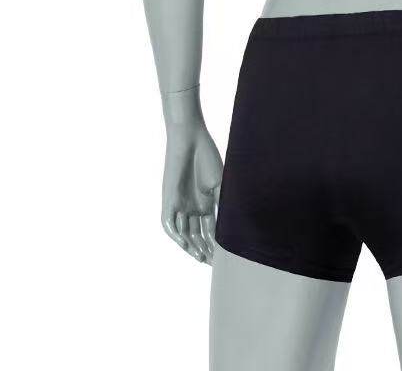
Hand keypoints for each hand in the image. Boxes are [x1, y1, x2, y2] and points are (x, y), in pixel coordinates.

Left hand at [161, 121, 222, 264]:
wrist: (190, 139)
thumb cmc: (207, 157)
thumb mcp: (220, 184)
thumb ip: (223, 204)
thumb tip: (233, 226)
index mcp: (206, 203)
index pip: (210, 230)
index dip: (216, 244)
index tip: (224, 257)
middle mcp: (192, 207)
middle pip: (197, 235)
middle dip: (204, 249)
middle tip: (213, 263)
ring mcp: (179, 204)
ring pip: (183, 233)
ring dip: (191, 246)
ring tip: (202, 258)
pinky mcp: (168, 200)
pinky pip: (169, 223)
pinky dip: (176, 234)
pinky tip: (184, 244)